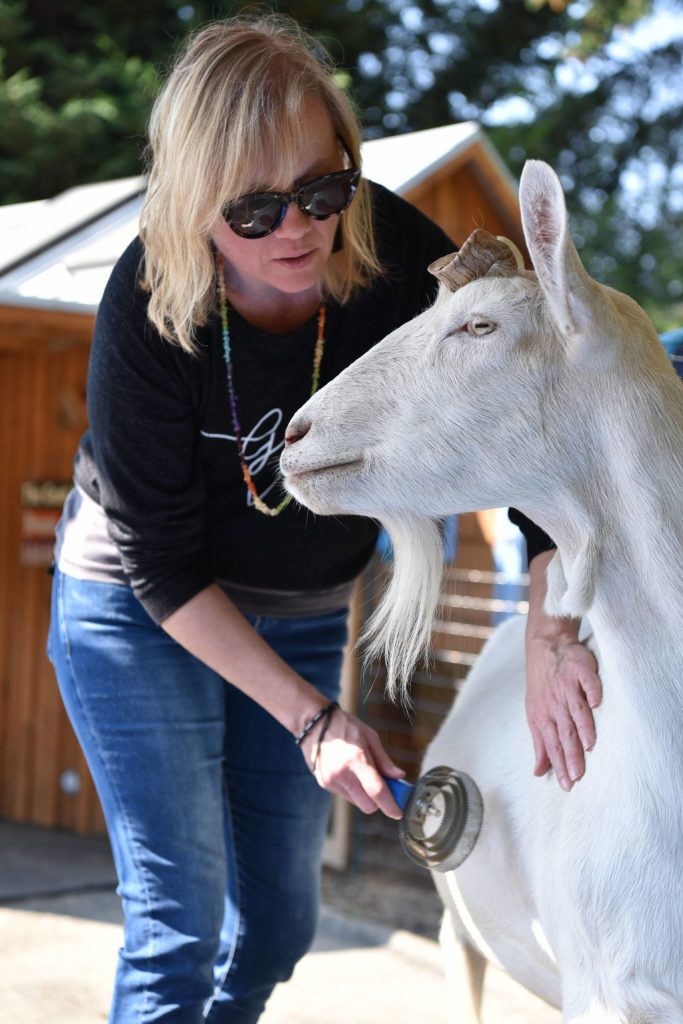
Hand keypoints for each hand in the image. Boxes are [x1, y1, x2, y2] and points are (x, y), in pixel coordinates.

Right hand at [300, 708, 404, 818]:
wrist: (314, 724)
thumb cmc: (344, 726)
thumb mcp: (369, 737)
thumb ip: (384, 760)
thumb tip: (399, 776)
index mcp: (356, 760)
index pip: (377, 791)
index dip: (390, 806)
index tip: (398, 812)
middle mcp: (342, 774)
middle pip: (367, 805)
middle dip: (378, 802)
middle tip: (384, 788)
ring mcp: (331, 781)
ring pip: (356, 802)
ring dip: (364, 795)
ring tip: (362, 774)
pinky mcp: (324, 784)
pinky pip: (345, 795)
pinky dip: (352, 789)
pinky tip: (349, 772)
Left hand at [525, 633, 601, 790]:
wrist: (545, 646)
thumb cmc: (542, 686)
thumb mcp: (535, 715)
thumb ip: (540, 744)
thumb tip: (538, 772)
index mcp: (543, 716)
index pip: (552, 745)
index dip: (559, 765)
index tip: (567, 785)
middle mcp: (554, 703)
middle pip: (564, 732)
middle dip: (570, 755)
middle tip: (577, 775)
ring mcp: (567, 685)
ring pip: (575, 709)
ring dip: (582, 726)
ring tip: (589, 746)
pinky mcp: (580, 669)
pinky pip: (588, 681)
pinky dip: (593, 691)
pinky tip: (597, 703)